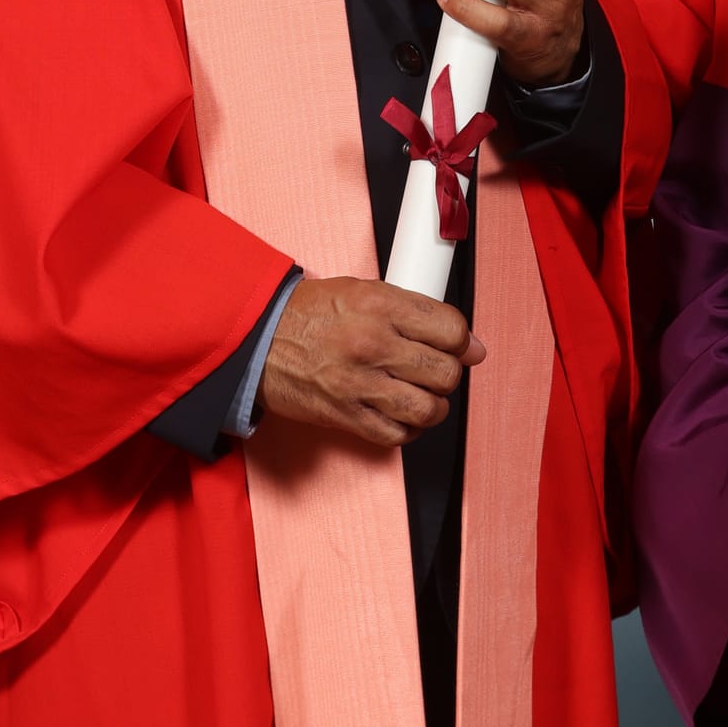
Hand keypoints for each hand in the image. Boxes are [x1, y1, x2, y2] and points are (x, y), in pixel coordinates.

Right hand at [256, 276, 485, 448]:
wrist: (257, 339)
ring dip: (433, 406)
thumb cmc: (309, 314)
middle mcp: (372, 343)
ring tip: (422, 395)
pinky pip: (397, 434)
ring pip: (427, 408)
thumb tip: (469, 344)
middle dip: (448, 374)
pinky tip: (401, 414)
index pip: (451, 329)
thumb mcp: (363, 292)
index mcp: (380, 305)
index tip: (460, 346)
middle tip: (436, 370)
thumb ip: (415, 313)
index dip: (462, 341)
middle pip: (444, 371)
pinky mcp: (345, 415)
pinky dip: (407, 429)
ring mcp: (358, 383)